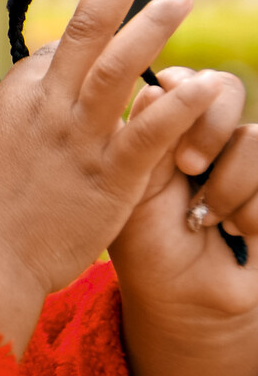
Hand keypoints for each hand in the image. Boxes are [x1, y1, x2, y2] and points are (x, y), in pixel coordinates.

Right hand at [0, 0, 218, 354]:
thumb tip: (39, 84)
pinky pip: (148, 133)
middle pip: (83, 30)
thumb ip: (19, 110)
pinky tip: (204, 85)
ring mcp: (79, 140)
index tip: (105, 30)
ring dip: (151, 27)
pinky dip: (178, 106)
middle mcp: (47, 107)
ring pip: (118, 68)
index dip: (86, 36)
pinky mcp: (109, 178)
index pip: (58, 48)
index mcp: (17, 96)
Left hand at [110, 69, 257, 375]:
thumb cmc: (145, 241)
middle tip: (187, 168)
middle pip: (224, 87)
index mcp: (164, 126)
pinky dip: (251, 206)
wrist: (182, 298)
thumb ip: (142, 134)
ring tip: (203, 216)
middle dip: (207, 126)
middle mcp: (207, 135)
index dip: (180, 82)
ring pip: (250, 136)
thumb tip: (157, 84)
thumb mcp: (131, 185)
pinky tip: (232, 228)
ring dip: (226, 184)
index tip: (164, 100)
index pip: (182, 77)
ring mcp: (243, 160)